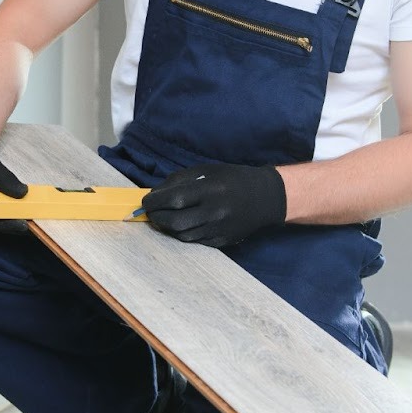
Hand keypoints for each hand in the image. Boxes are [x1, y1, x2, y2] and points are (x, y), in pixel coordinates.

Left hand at [140, 164, 285, 247]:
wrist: (265, 198)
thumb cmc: (232, 180)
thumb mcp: (206, 171)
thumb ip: (179, 181)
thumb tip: (154, 194)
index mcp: (211, 190)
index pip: (174, 199)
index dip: (154, 202)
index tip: (146, 202)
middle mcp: (215, 212)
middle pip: (175, 222)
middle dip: (157, 218)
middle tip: (151, 213)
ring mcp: (219, 229)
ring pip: (182, 235)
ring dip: (168, 227)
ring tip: (164, 218)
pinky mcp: (222, 241)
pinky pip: (195, 241)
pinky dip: (183, 233)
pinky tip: (182, 224)